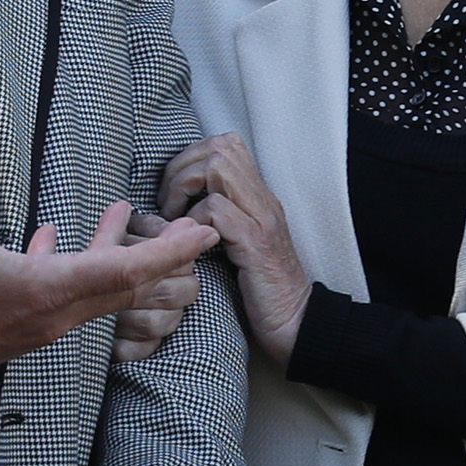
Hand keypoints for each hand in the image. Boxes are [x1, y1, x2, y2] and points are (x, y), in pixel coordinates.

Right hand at [0, 127, 215, 388]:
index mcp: (44, 291)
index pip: (123, 271)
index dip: (169, 252)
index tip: (205, 236)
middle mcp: (53, 313)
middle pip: (124, 285)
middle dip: (163, 257)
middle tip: (195, 231)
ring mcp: (40, 323)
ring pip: (96, 290)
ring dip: (118, 257)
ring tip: (126, 217)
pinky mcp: (22, 326)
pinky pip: (65, 295)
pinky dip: (74, 266)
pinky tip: (53, 239)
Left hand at [160, 132, 312, 362]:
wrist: (296, 322)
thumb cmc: (261, 289)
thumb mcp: (240, 244)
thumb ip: (221, 218)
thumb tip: (178, 204)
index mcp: (258, 196)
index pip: (226, 143)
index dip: (192, 157)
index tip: (176, 192)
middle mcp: (263, 199)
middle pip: (220, 146)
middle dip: (182, 167)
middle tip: (169, 203)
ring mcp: (262, 218)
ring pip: (217, 167)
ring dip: (184, 188)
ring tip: (174, 218)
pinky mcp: (255, 244)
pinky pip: (215, 209)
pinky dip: (193, 220)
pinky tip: (191, 242)